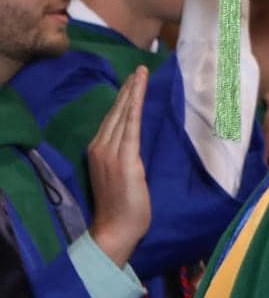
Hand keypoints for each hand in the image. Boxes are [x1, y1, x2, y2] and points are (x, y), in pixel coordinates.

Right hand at [86, 67, 150, 267]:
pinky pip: (130, 126)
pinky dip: (134, 106)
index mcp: (99, 151)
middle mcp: (100, 147)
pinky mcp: (125, 158)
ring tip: (141, 73)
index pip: (112, 119)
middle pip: (116, 112)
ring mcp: (110, 152)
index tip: (131, 82)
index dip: (122, 100)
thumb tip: (137, 144)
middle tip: (139, 70)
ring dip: (132, 92)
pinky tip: (138, 91)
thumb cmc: (124, 208)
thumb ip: (126, 158)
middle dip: (128, 90)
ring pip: (122, 114)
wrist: (116, 227)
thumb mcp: (123, 176)